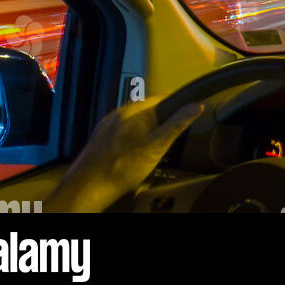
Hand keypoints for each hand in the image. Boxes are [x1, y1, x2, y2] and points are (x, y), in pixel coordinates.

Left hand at [44, 101, 202, 212]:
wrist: (88, 187)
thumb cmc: (124, 167)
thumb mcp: (157, 146)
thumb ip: (177, 124)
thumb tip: (196, 105)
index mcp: (134, 110)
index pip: (163, 97)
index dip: (178, 105)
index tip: (189, 114)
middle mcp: (119, 112)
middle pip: (149, 109)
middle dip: (163, 119)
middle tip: (174, 135)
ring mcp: (108, 125)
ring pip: (135, 121)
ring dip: (147, 128)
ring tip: (156, 145)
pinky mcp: (101, 138)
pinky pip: (123, 131)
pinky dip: (134, 137)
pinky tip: (135, 152)